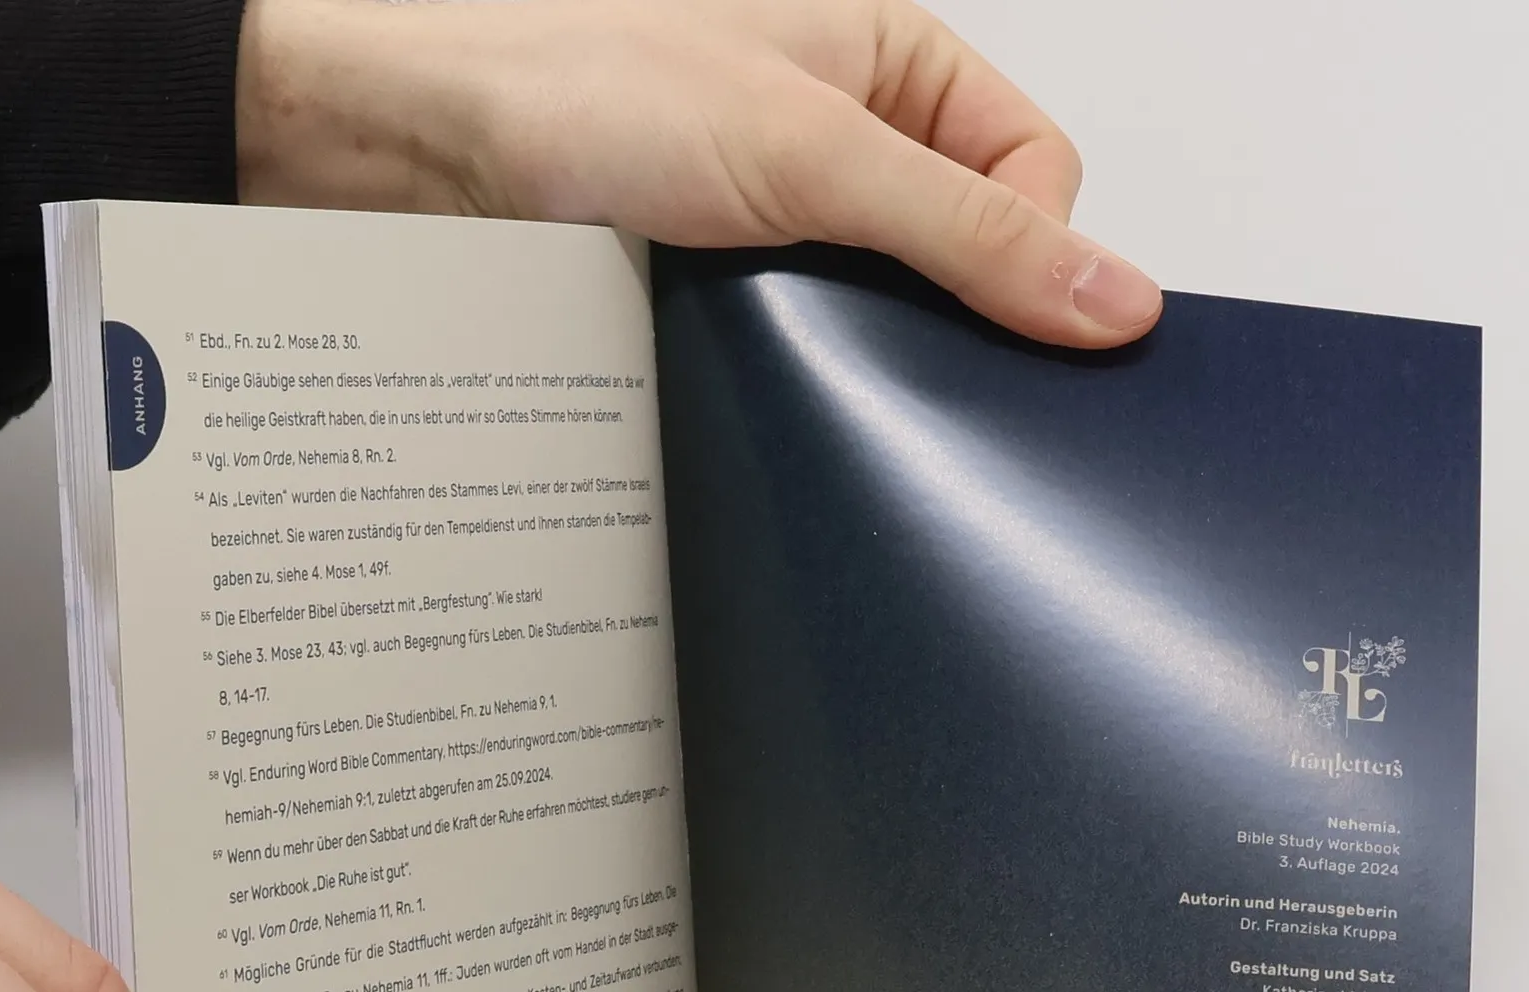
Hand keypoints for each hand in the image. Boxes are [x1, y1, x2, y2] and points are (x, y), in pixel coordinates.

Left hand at [235, 0, 1160, 347]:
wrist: (411, 150)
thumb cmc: (577, 83)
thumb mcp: (809, 155)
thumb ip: (968, 230)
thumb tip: (1116, 299)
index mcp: (891, 61)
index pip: (1036, 173)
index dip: (1037, 252)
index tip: (1008, 324)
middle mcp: (843, 134)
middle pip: (968, 253)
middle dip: (952, 317)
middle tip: (903, 359)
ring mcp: (782, 218)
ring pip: (886, 317)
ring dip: (868, 358)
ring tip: (816, 366)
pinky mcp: (725, 289)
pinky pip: (808, 355)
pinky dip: (806, 382)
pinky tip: (781, 394)